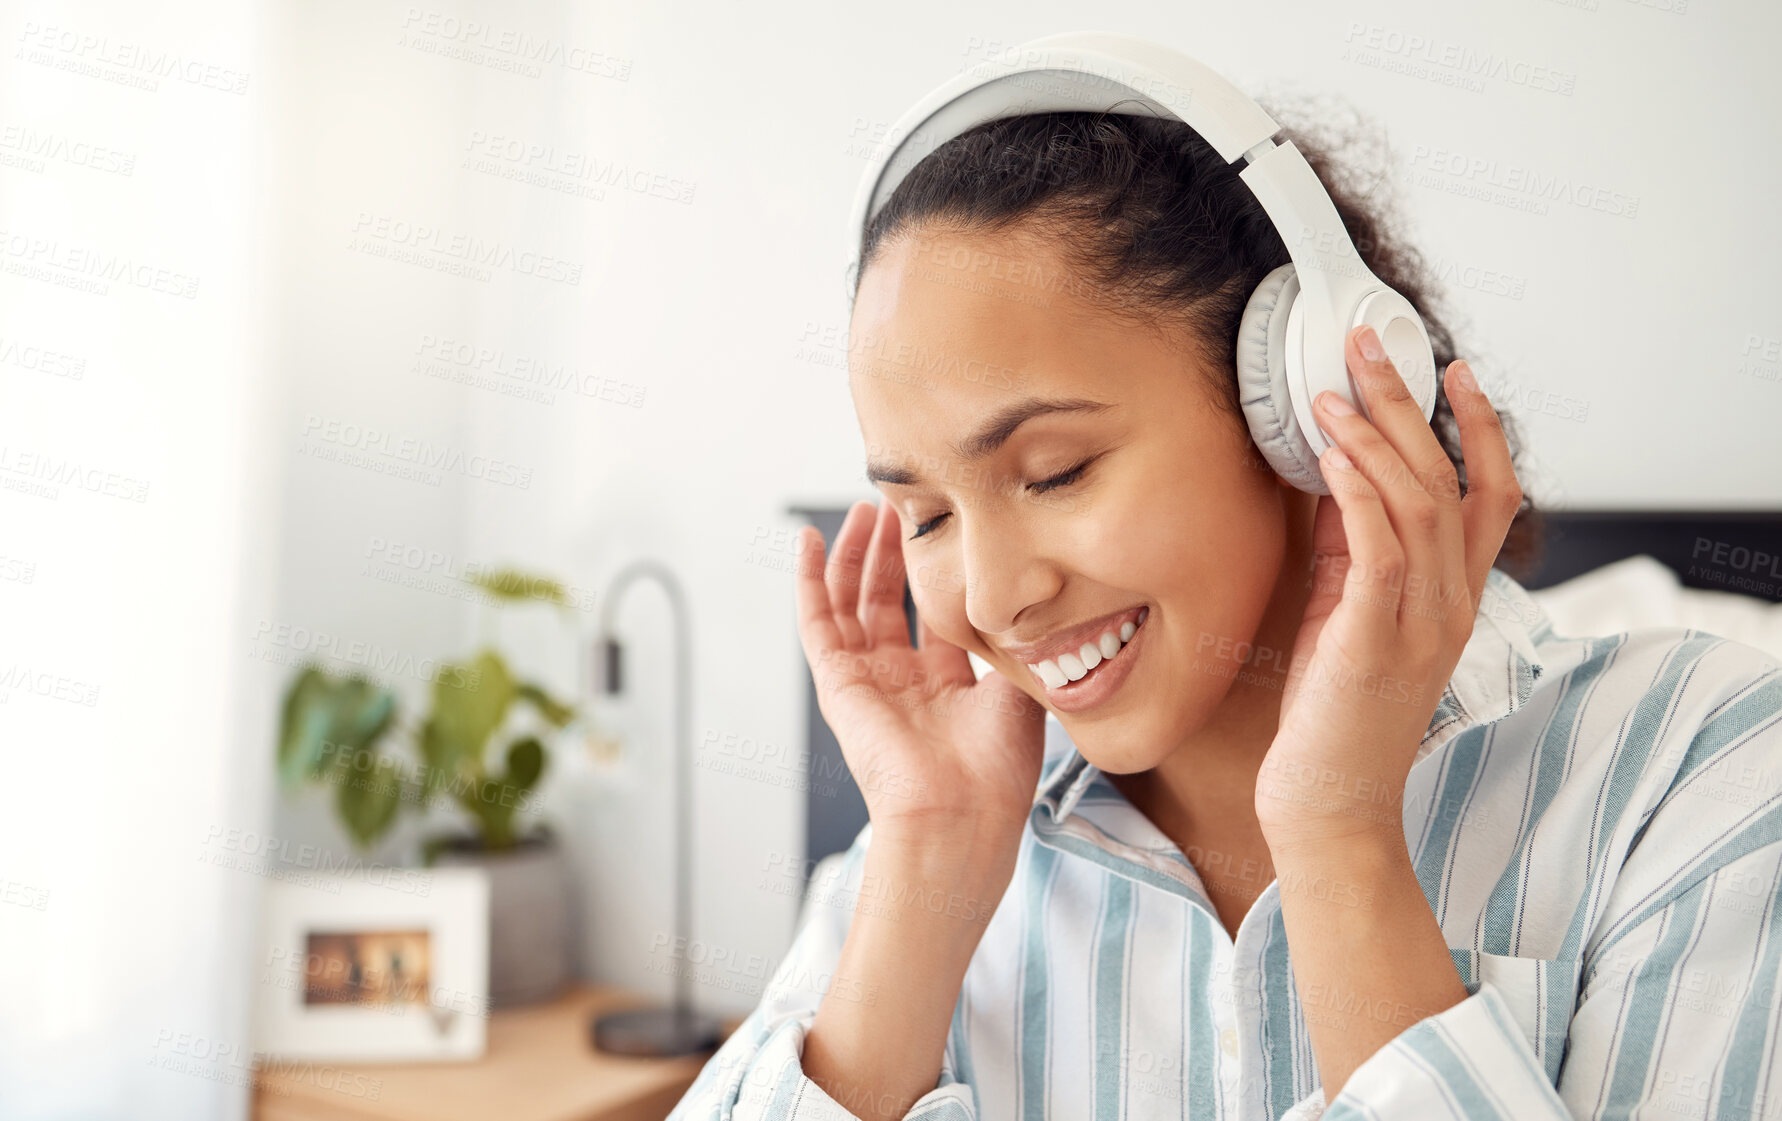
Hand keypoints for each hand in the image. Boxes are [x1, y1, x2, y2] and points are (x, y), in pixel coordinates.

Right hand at [795, 499, 1046, 852]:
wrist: (960, 811)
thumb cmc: (997, 770)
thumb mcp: (1020, 690)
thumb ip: (1017, 644)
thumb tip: (1031, 604)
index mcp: (948, 689)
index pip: (934, 616)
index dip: (936, 573)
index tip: (944, 527)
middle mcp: (903, 683)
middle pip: (888, 602)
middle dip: (893, 552)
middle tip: (900, 504)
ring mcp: (867, 681)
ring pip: (851, 602)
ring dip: (856, 553)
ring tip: (866, 508)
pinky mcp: (837, 682)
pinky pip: (816, 621)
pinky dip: (810, 578)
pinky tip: (810, 539)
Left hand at [1255, 325, 1522, 851]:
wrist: (1327, 802)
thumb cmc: (1333, 709)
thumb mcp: (1348, 612)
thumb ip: (1352, 548)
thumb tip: (1336, 473)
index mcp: (1453, 594)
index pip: (1490, 495)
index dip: (1478, 427)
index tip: (1452, 370)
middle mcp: (1451, 601)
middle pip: (1449, 479)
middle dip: (1408, 404)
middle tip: (1369, 345)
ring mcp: (1420, 620)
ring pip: (1419, 503)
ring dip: (1373, 437)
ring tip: (1330, 391)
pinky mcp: (1376, 637)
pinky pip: (1379, 549)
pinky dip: (1358, 494)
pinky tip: (1331, 454)